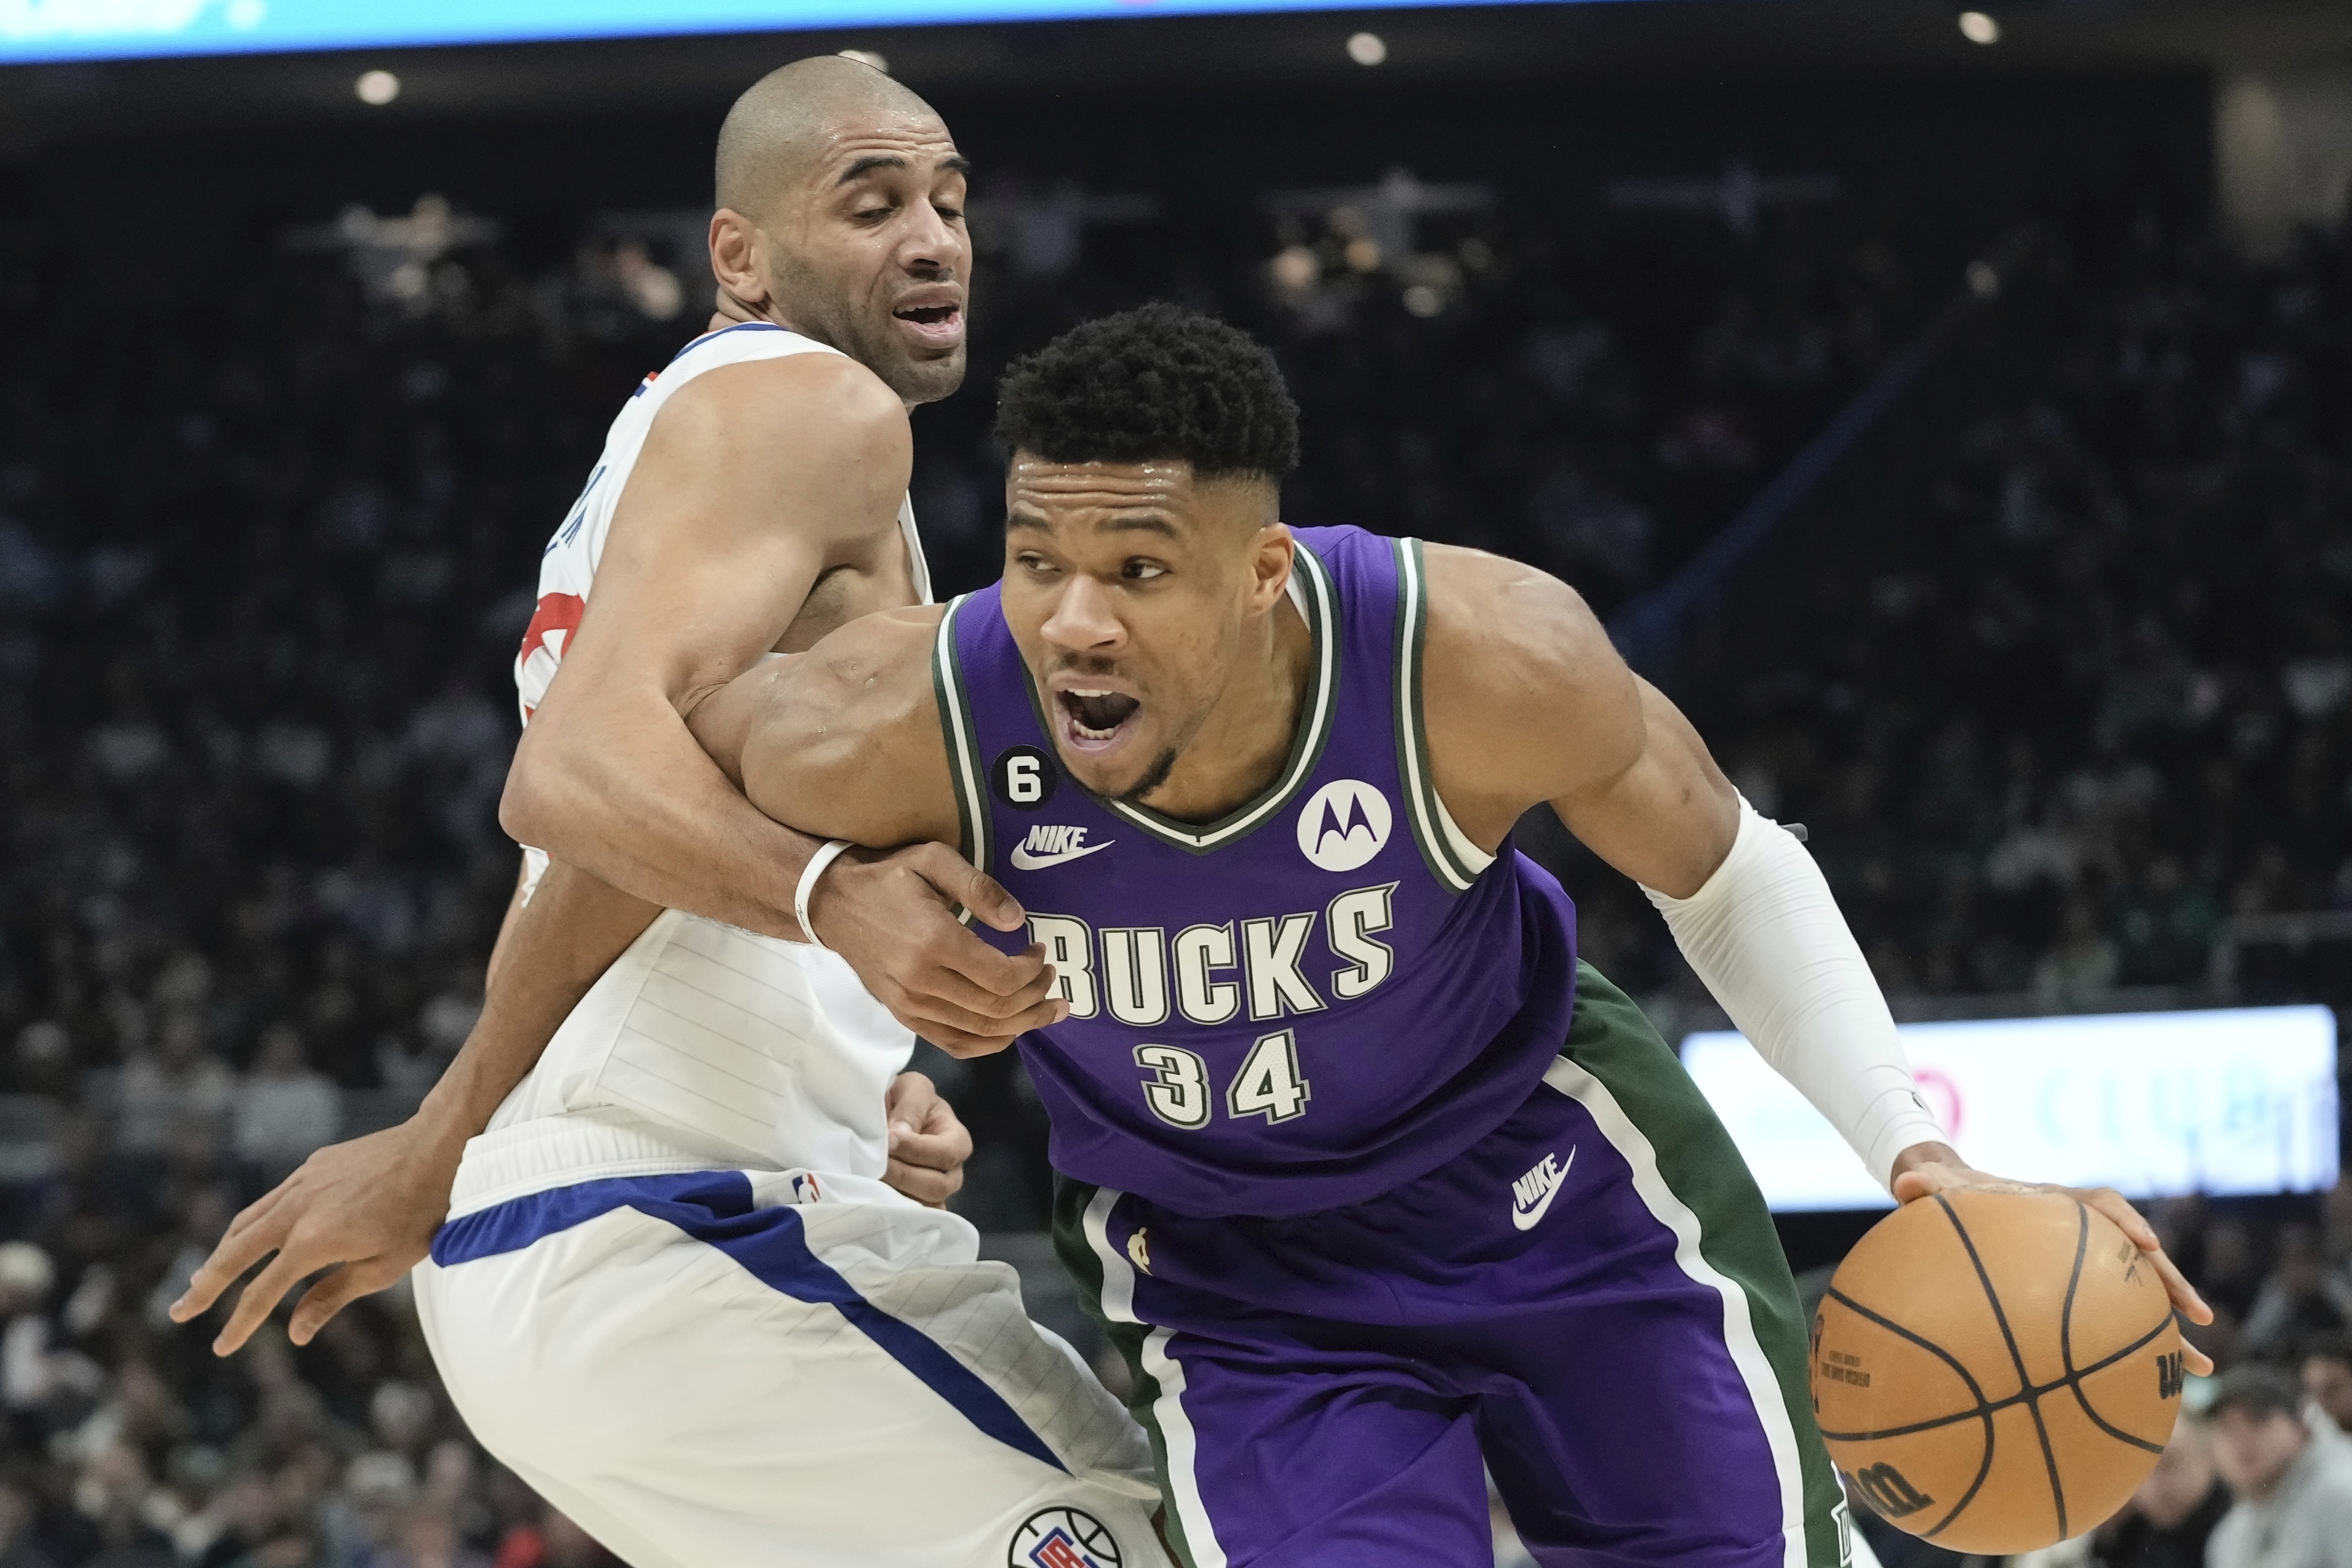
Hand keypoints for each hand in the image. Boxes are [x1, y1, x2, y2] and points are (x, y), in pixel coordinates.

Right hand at [167, 1117, 465, 1355]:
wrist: (439, 1149)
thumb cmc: (420, 1215)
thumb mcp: (384, 1267)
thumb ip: (332, 1297)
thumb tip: (294, 1332)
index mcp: (312, 1242)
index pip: (262, 1292)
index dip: (239, 1324)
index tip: (222, 1348)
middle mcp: (296, 1210)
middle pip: (233, 1252)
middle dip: (204, 1286)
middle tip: (179, 1312)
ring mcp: (302, 1183)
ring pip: (247, 1221)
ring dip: (222, 1251)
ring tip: (205, 1277)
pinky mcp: (313, 1166)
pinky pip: (273, 1199)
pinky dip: (253, 1222)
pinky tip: (253, 1235)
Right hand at [813, 842, 1069, 1057]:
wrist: (832, 904)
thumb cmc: (887, 878)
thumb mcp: (933, 860)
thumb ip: (978, 887)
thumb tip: (1017, 920)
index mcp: (933, 941)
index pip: (1001, 977)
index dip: (1032, 971)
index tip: (1041, 951)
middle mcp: (922, 982)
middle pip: (996, 1010)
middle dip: (1035, 998)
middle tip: (1052, 979)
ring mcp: (911, 1006)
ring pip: (980, 1033)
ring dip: (1022, 1024)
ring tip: (1047, 1009)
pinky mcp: (904, 1017)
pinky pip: (954, 1044)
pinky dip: (988, 1043)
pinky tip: (1011, 1030)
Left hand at [881, 1072, 972, 1207]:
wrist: (887, 1112)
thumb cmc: (904, 1098)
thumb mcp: (912, 1088)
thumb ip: (911, 1107)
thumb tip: (899, 1135)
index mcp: (957, 1140)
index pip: (945, 1153)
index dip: (917, 1149)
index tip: (888, 1139)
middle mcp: (951, 1172)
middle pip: (937, 1186)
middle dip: (903, 1176)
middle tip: (875, 1165)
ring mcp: (933, 1194)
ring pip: (924, 1207)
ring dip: (896, 1196)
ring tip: (870, 1180)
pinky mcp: (914, 1208)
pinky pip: (909, 1220)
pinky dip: (892, 1212)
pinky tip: (872, 1199)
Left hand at [1890, 1142, 2215, 1374]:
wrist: (1960, 1200)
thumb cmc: (1954, 1196)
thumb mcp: (1940, 1191)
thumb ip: (1925, 1187)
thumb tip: (1902, 1184)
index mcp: (2057, 1204)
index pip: (2101, 1205)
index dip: (2127, 1223)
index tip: (2146, 1246)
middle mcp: (2085, 1235)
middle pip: (2139, 1256)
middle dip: (2171, 1283)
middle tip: (2198, 1314)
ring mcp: (2091, 1266)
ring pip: (2143, 1295)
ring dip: (2172, 1327)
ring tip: (2201, 1365)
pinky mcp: (2087, 1293)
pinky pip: (2122, 1321)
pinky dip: (2143, 1349)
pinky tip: (2159, 1385)